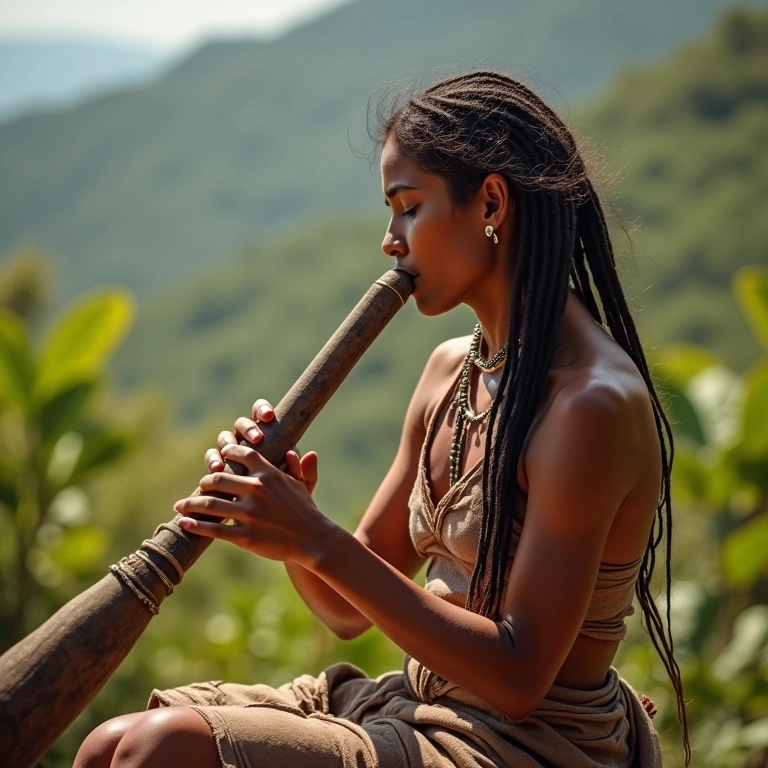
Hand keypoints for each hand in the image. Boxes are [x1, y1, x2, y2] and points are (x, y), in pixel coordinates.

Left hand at [175, 442, 331, 564]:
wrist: (313, 539)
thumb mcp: (301, 484)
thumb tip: (294, 450)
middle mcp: (256, 490)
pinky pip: (214, 529)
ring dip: (190, 504)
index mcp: (268, 474)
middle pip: (218, 478)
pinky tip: (184, 523)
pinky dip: (195, 525)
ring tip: (179, 505)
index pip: (241, 453)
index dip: (227, 451)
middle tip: (200, 486)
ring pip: (210, 505)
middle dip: (204, 482)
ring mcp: (249, 514)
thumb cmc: (306, 510)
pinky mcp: (245, 536)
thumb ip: (295, 466)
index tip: (219, 455)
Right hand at [205, 398, 317, 494]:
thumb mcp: (297, 490)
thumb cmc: (284, 501)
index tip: (269, 416)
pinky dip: (213, 460)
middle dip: (248, 428)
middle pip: (242, 423)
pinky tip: (217, 469)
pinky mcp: (218, 466)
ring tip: (230, 453)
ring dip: (227, 442)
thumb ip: (305, 474)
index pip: (262, 414)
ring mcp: (230, 452)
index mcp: (268, 438)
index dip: (262, 410)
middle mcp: (247, 441)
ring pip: (225, 438)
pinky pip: (212, 457)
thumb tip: (311, 455)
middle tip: (257, 439)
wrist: (263, 519)